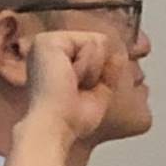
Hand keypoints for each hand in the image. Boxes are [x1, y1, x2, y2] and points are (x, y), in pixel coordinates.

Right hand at [19, 25, 118, 144]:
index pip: (96, 52)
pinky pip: (92, 43)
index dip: (99, 75)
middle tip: (74, 89)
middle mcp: (47, 47)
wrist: (56, 126)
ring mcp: (46, 41)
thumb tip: (119, 55)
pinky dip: (89, 65)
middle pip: (99, 43)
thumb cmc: (70, 118)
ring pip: (98, 42)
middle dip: (97, 71)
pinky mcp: (48, 40)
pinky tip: (70, 77)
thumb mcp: (99, 92)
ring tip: (70, 84)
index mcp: (55, 58)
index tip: (77, 93)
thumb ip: (109, 72)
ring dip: (92, 71)